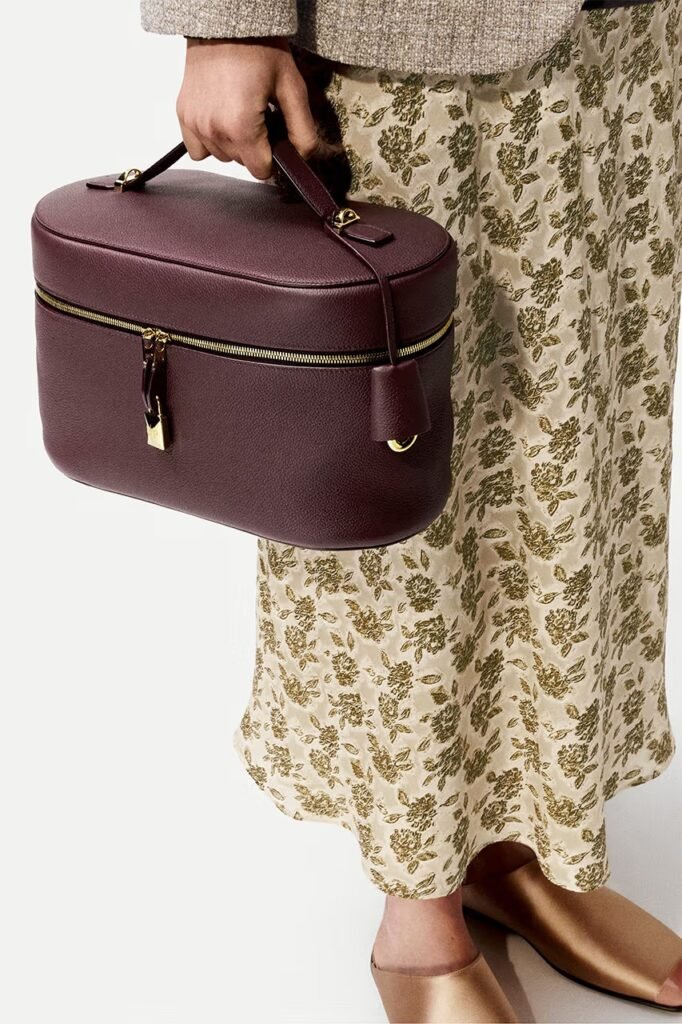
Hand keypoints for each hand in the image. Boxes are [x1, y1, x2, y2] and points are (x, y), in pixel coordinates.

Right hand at [176, 37, 317, 179]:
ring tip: (240, 111)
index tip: (275, 135)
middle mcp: (214, 130)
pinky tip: (220, 119)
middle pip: (242, 163)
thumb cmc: (259, 49)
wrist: (224, 23)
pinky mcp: (183, 115)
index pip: (261, 170)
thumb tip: (305, 158)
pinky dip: (210, 140)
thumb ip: (303, 129)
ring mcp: (195, 124)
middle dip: (255, 146)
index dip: (273, 157)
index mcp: (241, 127)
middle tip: (260, 115)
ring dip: (233, 143)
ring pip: (222, 156)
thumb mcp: (291, 87)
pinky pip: (197, 148)